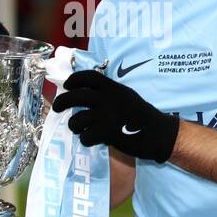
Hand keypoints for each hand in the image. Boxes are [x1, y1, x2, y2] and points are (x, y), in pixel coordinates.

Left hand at [50, 70, 179, 162]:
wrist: (159, 133)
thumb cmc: (142, 115)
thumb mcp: (127, 96)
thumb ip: (110, 94)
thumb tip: (86, 94)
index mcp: (113, 88)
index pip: (88, 77)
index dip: (74, 80)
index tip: (67, 85)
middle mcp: (108, 99)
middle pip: (76, 96)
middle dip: (62, 102)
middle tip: (56, 107)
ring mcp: (107, 116)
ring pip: (77, 119)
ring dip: (74, 125)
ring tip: (78, 128)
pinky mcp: (108, 133)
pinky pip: (86, 136)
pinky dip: (85, 139)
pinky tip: (90, 139)